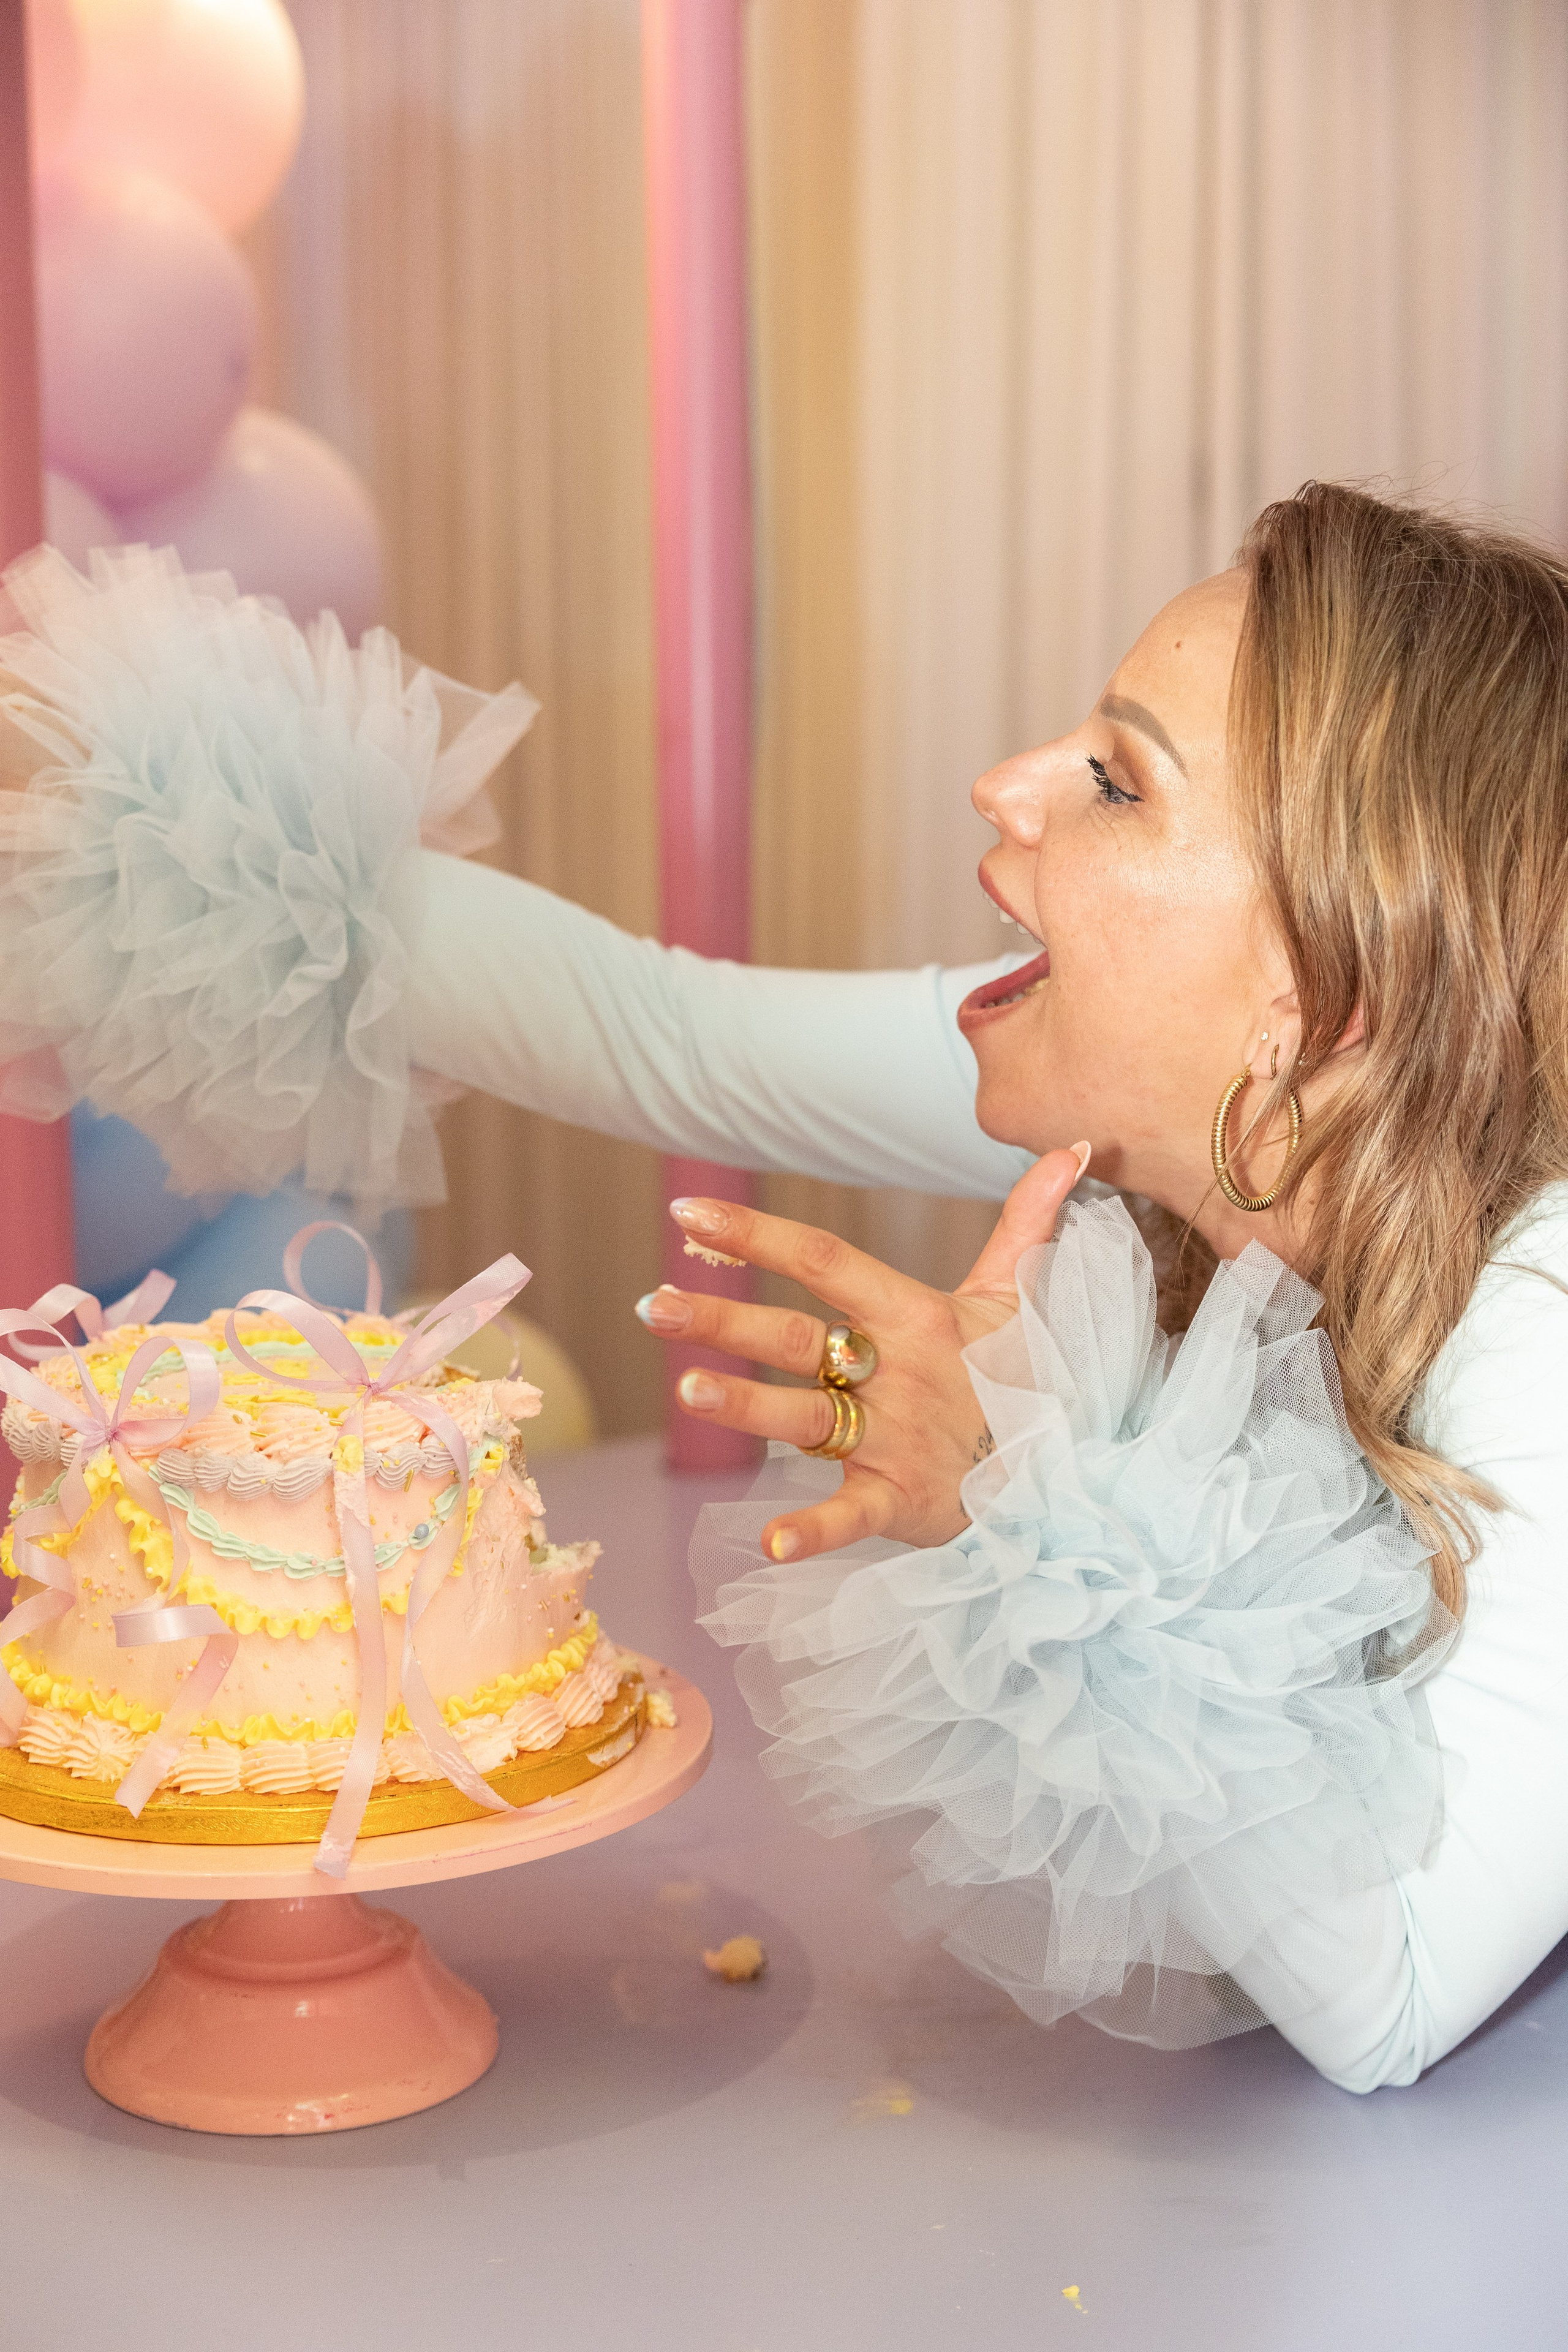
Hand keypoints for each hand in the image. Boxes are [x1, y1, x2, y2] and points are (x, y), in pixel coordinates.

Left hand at [634, 1143, 1089, 1561]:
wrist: (1068, 1469)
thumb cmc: (1025, 1375)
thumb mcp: (1020, 1294)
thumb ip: (1027, 1220)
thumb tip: (1071, 1147)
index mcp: (914, 1315)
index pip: (824, 1261)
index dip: (755, 1235)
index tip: (688, 1215)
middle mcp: (896, 1374)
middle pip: (797, 1338)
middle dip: (723, 1320)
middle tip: (654, 1304)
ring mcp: (895, 1440)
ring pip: (808, 1418)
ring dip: (746, 1406)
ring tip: (685, 1390)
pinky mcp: (900, 1502)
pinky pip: (851, 1517)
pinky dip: (812, 1532)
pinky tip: (769, 1543)